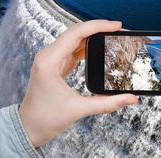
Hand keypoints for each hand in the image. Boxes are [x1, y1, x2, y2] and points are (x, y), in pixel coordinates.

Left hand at [19, 20, 137, 146]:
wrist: (29, 128)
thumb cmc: (46, 119)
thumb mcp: (80, 109)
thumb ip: (108, 103)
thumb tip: (130, 98)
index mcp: (49, 61)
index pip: (77, 34)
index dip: (98, 27)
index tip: (116, 26)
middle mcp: (47, 56)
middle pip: (75, 33)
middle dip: (97, 29)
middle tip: (117, 30)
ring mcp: (50, 60)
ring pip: (73, 40)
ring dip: (92, 37)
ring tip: (110, 37)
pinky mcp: (54, 66)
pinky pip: (71, 50)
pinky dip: (86, 47)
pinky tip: (97, 50)